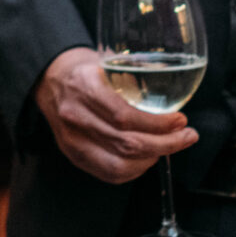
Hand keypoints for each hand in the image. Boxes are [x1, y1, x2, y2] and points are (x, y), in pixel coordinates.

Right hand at [32, 47, 197, 185]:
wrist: (49, 78)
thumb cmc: (84, 69)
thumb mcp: (108, 62)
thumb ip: (137, 76)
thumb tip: (175, 91)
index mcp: (85, 88)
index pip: (125, 117)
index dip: (158, 124)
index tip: (180, 120)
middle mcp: (75, 116)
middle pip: (126, 145)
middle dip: (165, 145)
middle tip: (186, 136)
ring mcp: (72, 140)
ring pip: (119, 165)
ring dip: (152, 160)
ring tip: (168, 147)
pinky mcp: (73, 154)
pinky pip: (108, 174)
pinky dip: (134, 170)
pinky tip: (148, 158)